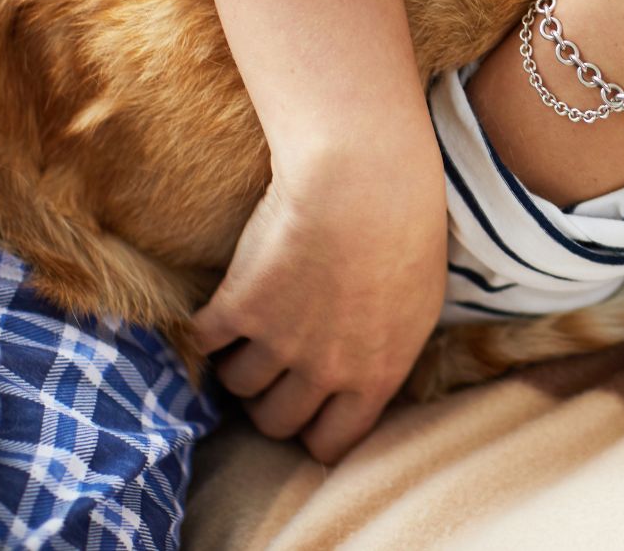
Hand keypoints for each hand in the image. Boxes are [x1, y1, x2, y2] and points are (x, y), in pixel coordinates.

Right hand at [191, 131, 446, 463]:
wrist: (365, 181)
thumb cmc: (407, 231)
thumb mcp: (419, 305)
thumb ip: (388, 352)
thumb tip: (367, 380)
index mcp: (377, 375)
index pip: (331, 443)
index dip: (314, 431)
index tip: (308, 412)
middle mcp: (326, 370)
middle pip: (276, 422)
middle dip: (272, 402)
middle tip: (274, 370)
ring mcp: (280, 342)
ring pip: (237, 385)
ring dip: (240, 362)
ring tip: (251, 329)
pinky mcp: (239, 307)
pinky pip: (204, 342)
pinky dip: (205, 329)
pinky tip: (218, 310)